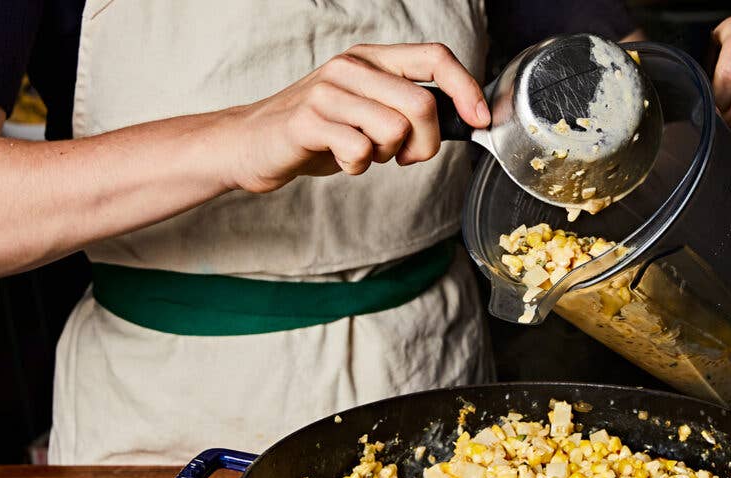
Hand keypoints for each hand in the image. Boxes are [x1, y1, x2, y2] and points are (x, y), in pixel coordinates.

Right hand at [217, 43, 489, 192]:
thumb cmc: (315, 132)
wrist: (251, 143)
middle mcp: (351, 67)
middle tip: (404, 158)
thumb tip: (458, 121)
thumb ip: (404, 108)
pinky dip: (357, 167)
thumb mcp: (364, 110)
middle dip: (425, 144)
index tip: (480, 119)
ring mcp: (327, 91)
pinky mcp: (308, 120)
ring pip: (395, 129)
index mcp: (371, 59)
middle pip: (422, 104)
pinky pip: (359, 151)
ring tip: (363, 154)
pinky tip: (340, 160)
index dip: (466, 88)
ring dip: (387, 157)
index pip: (434, 57)